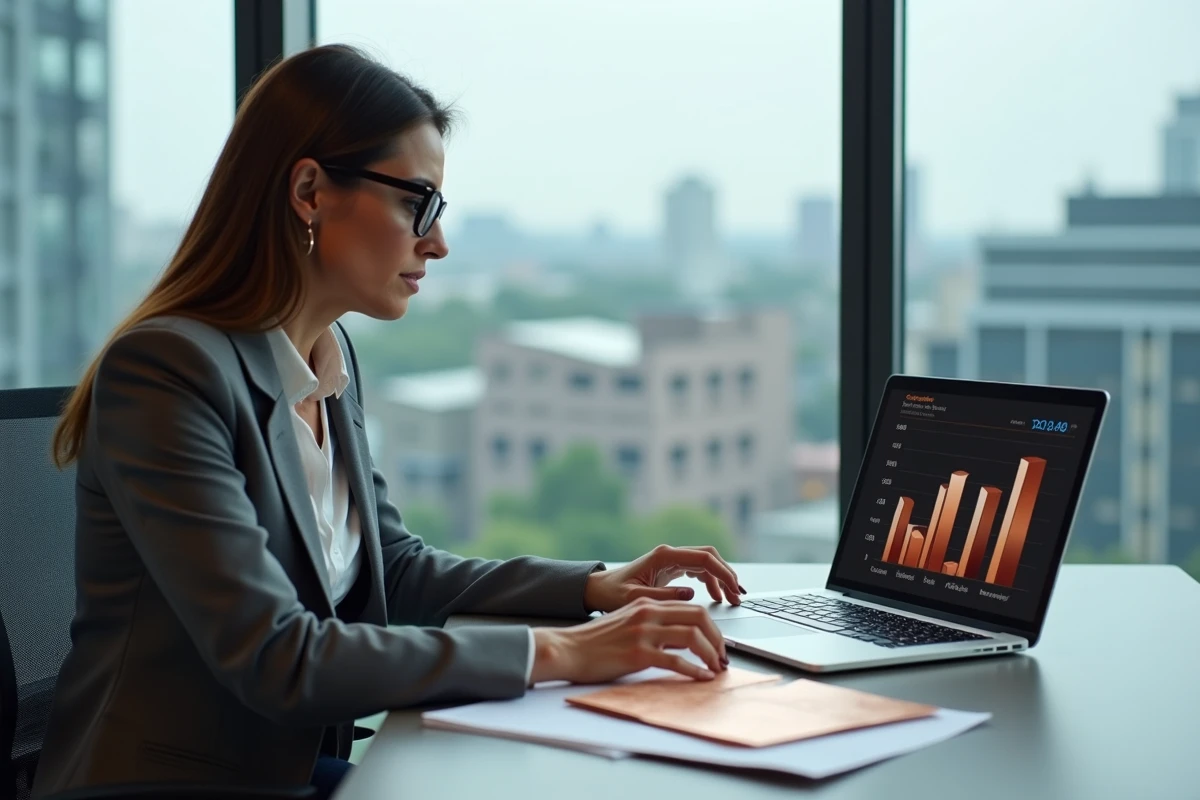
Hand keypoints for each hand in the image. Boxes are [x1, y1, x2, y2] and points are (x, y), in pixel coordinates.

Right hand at [530, 598, 727, 683]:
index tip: (717, 644)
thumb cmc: (595, 641)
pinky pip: (676, 662)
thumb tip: (682, 639)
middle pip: (699, 618)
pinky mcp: (638, 654)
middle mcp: (647, 613)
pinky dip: (694, 671)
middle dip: (717, 639)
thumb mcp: (627, 621)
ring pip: (692, 637)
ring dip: (710, 654)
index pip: (692, 608)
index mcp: (646, 604)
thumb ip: (653, 624)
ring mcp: (643, 633)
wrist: (568, 649)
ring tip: (716, 668)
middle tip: (722, 656)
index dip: (712, 627)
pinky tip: (701, 678)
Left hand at [583, 544, 745, 612]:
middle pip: (709, 557)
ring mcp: (671, 560)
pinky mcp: (670, 568)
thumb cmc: (613, 594)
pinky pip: (698, 570)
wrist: (598, 590)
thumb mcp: (636, 599)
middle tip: (737, 596)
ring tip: (731, 599)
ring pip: (706, 563)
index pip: (703, 557)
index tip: (734, 589)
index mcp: (664, 556)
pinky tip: (716, 596)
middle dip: (726, 574)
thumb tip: (690, 594)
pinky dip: (710, 581)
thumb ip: (663, 596)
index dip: (722, 572)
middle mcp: (670, 554)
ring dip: (720, 579)